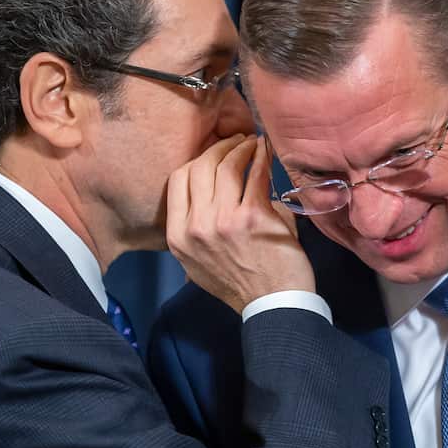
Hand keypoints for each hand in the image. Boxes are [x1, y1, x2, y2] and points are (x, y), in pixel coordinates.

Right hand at [166, 135, 315, 313]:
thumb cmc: (241, 283)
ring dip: (241, 148)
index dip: (196, 160)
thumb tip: (213, 191)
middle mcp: (194, 227)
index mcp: (177, 237)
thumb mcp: (199, 262)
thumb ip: (199, 228)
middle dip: (218, 148)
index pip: (176, 181)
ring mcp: (222, 221)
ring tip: (253, 143)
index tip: (212, 155)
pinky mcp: (251, 217)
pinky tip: (265, 151)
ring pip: (225, 166)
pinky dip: (260, 158)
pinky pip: (254, 175)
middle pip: (198, 168)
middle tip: (236, 142)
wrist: (271, 305)